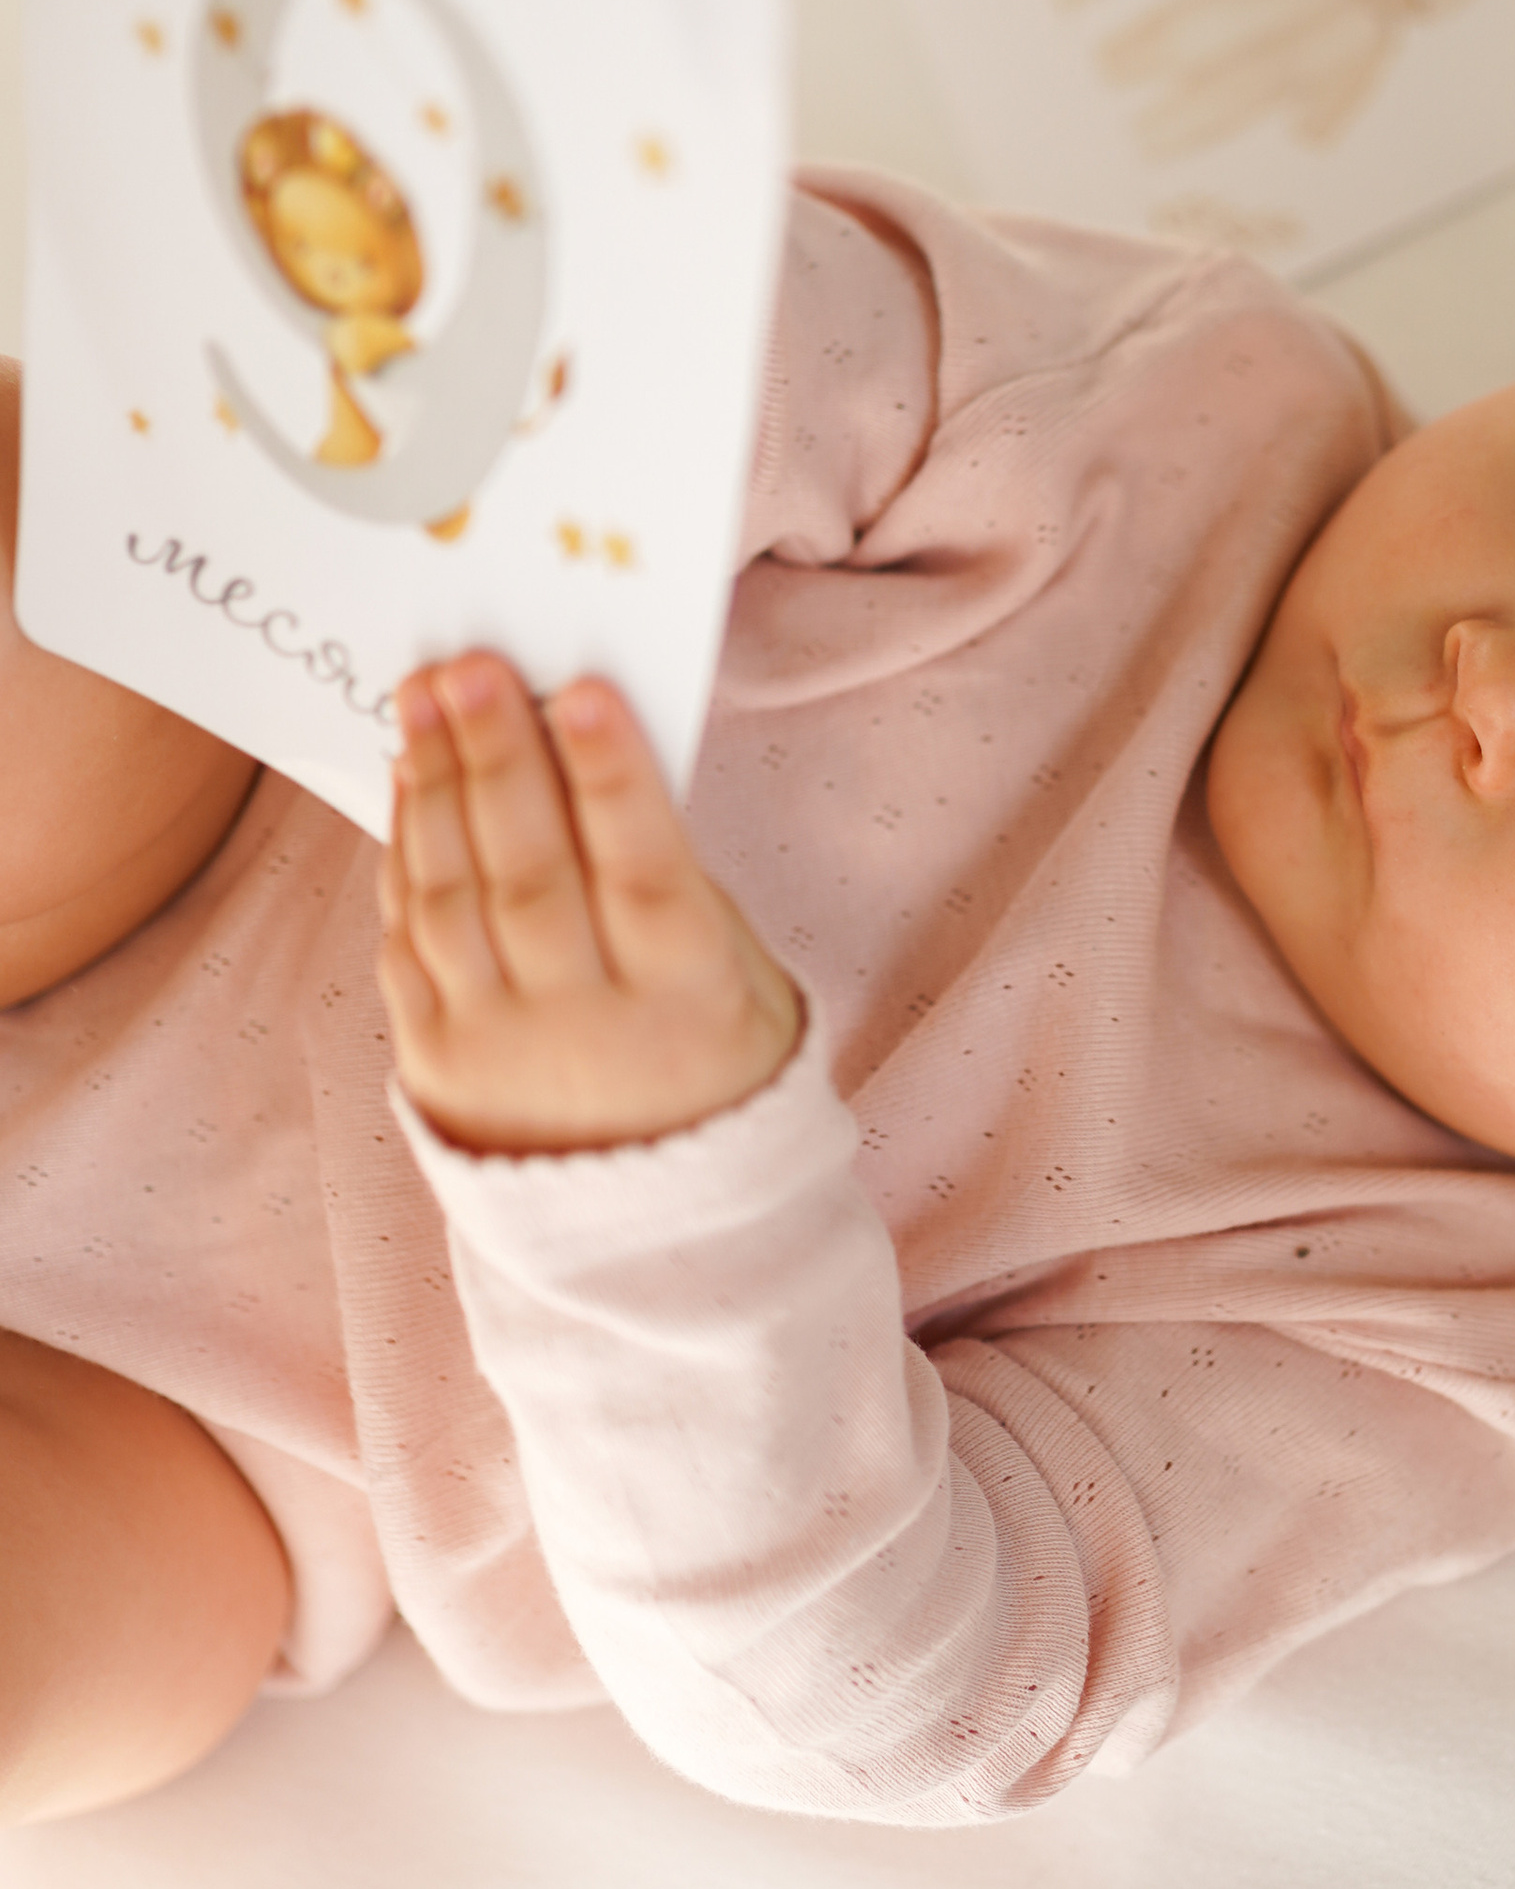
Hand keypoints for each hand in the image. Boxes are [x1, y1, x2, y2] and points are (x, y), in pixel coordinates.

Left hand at [377, 655, 803, 1156]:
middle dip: (498, 758)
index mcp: (687, 1002)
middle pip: (531, 874)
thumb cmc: (710, 1051)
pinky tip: (411, 778)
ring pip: (455, 898)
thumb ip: (668, 877)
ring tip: (426, 696)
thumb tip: (586, 752)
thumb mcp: (734, 971)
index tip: (584, 691)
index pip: (642, 874)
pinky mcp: (433, 1058)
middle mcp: (586, 1030)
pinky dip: (406, 849)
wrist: (652, 1221)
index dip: (613, 779)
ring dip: (436, 785)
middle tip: (473, 666)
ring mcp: (498, 1048)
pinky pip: (409, 938)